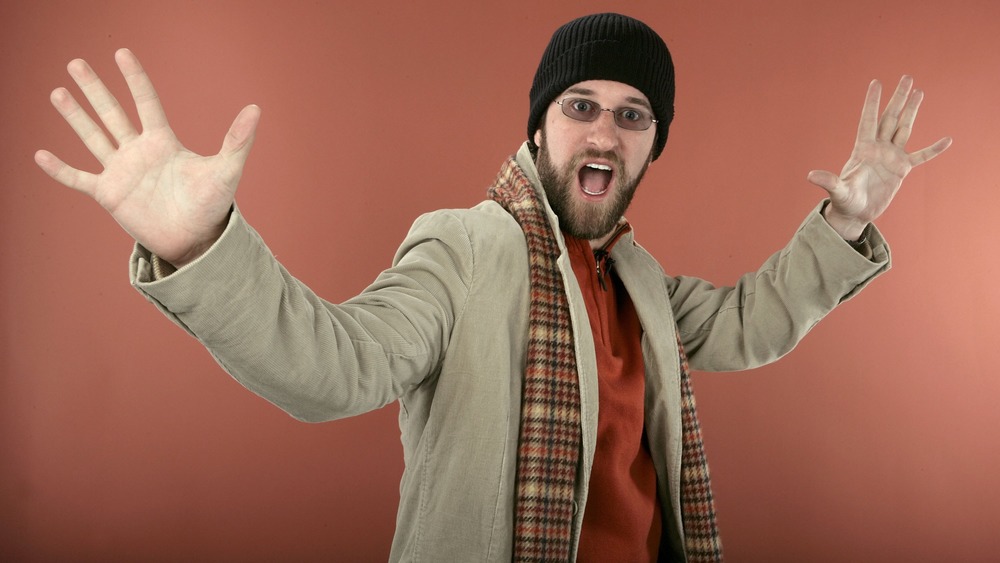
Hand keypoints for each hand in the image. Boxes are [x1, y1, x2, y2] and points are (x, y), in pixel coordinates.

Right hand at [35, 49, 260, 267]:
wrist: (196, 240)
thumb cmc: (212, 205)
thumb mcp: (225, 170)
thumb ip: (237, 140)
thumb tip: (256, 109)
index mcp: (163, 142)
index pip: (146, 102)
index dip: (134, 78)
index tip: (121, 53)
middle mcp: (139, 152)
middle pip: (113, 113)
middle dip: (95, 89)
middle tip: (76, 63)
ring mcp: (122, 172)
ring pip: (93, 138)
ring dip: (75, 117)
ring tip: (57, 92)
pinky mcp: (110, 195)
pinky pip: (79, 179)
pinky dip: (60, 169)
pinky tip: (40, 154)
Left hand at [807, 76, 951, 239]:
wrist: (855, 214)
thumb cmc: (844, 202)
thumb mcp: (838, 191)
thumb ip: (828, 181)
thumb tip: (810, 176)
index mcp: (862, 149)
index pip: (868, 119)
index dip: (872, 102)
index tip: (876, 82)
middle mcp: (878, 148)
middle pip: (890, 118)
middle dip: (898, 98)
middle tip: (907, 77)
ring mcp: (891, 157)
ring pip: (904, 129)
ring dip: (912, 111)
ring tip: (919, 92)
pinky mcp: (901, 170)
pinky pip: (921, 156)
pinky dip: (933, 149)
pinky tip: (947, 139)